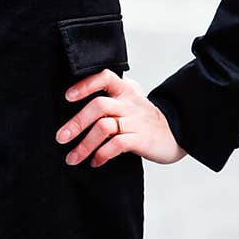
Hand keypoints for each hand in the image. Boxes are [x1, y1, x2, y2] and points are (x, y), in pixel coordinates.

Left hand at [55, 69, 186, 167]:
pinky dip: (101, 155)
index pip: (105, 77)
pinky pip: (116, 145)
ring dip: (84, 145)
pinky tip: (95, 161)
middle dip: (76, 123)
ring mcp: (135, 122)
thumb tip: (76, 101)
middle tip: (61, 138)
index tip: (68, 97)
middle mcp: (129, 103)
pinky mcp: (141, 140)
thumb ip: (111, 96)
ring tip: (73, 157)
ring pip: (104, 128)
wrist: (177, 134)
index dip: (85, 85)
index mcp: (126, 90)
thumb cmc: (146, 118)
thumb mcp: (131, 100)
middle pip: (98, 106)